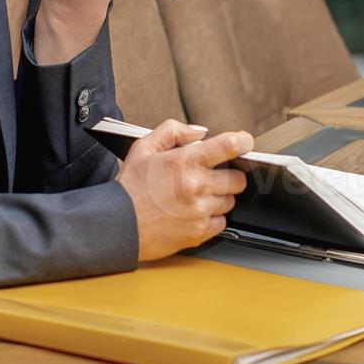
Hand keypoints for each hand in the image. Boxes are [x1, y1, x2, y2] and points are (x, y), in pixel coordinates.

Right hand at [115, 119, 253, 260]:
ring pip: (230, 201)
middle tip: (211, 176)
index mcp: (185, 162)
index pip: (228, 146)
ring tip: (196, 196)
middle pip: (237, 179)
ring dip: (219, 197)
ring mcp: (200, 211)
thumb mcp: (144, 147)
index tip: (245, 142)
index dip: (242, 141)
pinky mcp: (199, 233)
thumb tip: (200, 133)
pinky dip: (213, 217)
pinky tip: (194, 212)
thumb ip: (173, 131)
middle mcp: (197, 186)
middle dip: (228, 175)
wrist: (118, 224)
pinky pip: (222, 222)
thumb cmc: (131, 186)